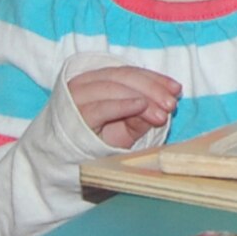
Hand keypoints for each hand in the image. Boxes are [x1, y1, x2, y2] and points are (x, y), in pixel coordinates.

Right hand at [67, 65, 182, 149]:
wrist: (59, 163)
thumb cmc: (95, 143)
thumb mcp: (124, 130)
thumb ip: (141, 117)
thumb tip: (162, 107)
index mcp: (98, 80)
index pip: (130, 72)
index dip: (155, 78)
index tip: (177, 89)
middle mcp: (85, 83)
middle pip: (124, 76)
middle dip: (152, 88)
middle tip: (172, 103)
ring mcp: (77, 96)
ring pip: (114, 87)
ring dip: (142, 96)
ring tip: (162, 113)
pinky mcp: (73, 114)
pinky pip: (101, 106)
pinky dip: (122, 104)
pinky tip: (141, 106)